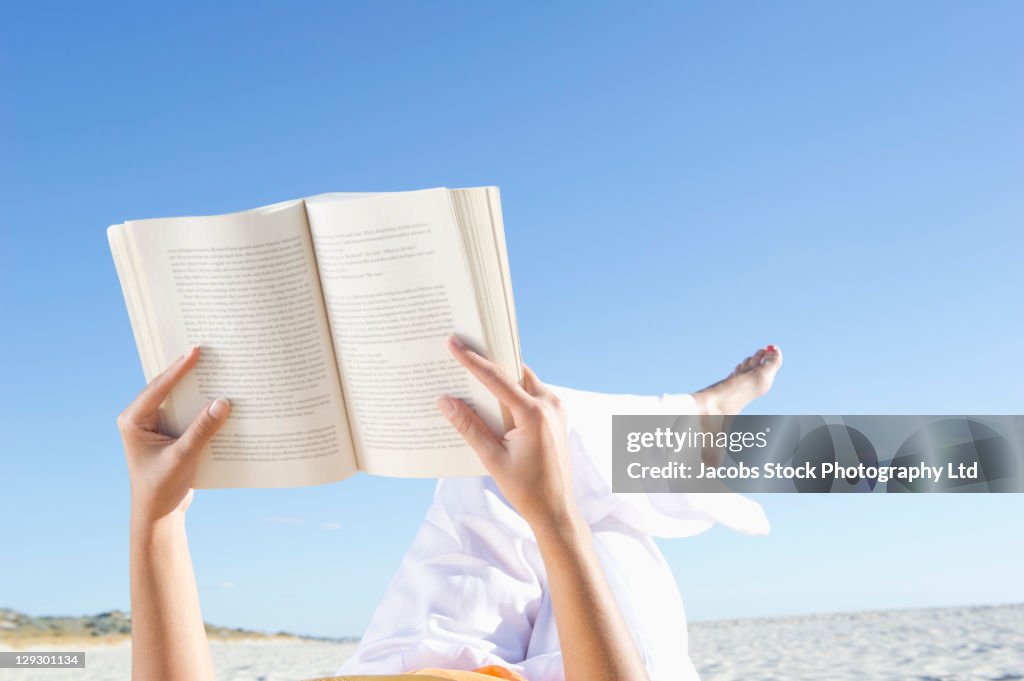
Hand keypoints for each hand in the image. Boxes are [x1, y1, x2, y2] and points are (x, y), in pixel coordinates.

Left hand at [117, 346, 230, 526]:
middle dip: (189, 372)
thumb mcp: (182, 457)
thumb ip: (202, 429)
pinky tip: (222, 399)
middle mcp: (142, 418)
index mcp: (133, 420)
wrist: (158, 514)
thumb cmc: (161, 488)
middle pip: (169, 387)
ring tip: (219, 369)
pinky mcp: (172, 433)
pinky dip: (204, 407)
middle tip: (209, 351)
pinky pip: (189, 413)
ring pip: (180, 399)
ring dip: (198, 388)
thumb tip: (223, 402)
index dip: (179, 369)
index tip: (196, 351)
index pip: (159, 388)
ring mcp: (157, 425)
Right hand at [436, 336, 577, 529]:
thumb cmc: (525, 489)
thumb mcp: (492, 458)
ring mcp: (557, 409)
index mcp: (534, 414)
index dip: (472, 360)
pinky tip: (493, 399)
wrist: (556, 510)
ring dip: (501, 377)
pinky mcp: (557, 417)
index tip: (454, 343)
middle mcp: (550, 405)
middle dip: (489, 361)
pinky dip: (513, 392)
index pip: (497, 378)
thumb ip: (469, 426)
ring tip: (474, 374)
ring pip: (524, 381)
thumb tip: (445, 401)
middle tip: (464, 349)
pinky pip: (532, 394)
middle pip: (514, 372)